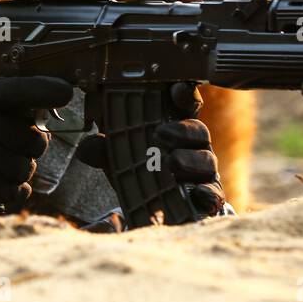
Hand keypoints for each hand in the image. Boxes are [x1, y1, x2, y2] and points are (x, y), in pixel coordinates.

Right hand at [0, 76, 70, 212]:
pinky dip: (13, 192)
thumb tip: (50, 112)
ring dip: (19, 172)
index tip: (66, 93)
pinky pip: (11, 191)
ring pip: (25, 169)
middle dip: (30, 149)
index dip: (46, 91)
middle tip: (11, 147)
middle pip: (34, 141)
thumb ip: (8, 103)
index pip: (21, 90)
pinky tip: (1, 183)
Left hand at [77, 81, 227, 219]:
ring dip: (190, 159)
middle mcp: (193, 147)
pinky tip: (199, 194)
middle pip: (199, 130)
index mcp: (174, 129)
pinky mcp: (207, 198)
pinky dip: (207, 193)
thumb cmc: (139, 174)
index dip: (184, 95)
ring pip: (206, 160)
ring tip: (172, 162)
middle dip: (182, 129)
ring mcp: (203, 173)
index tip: (177, 89)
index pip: (184, 106)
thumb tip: (88, 145)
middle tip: (160, 133)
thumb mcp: (117, 159)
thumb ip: (103, 150)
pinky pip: (213, 194)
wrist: (154, 213)